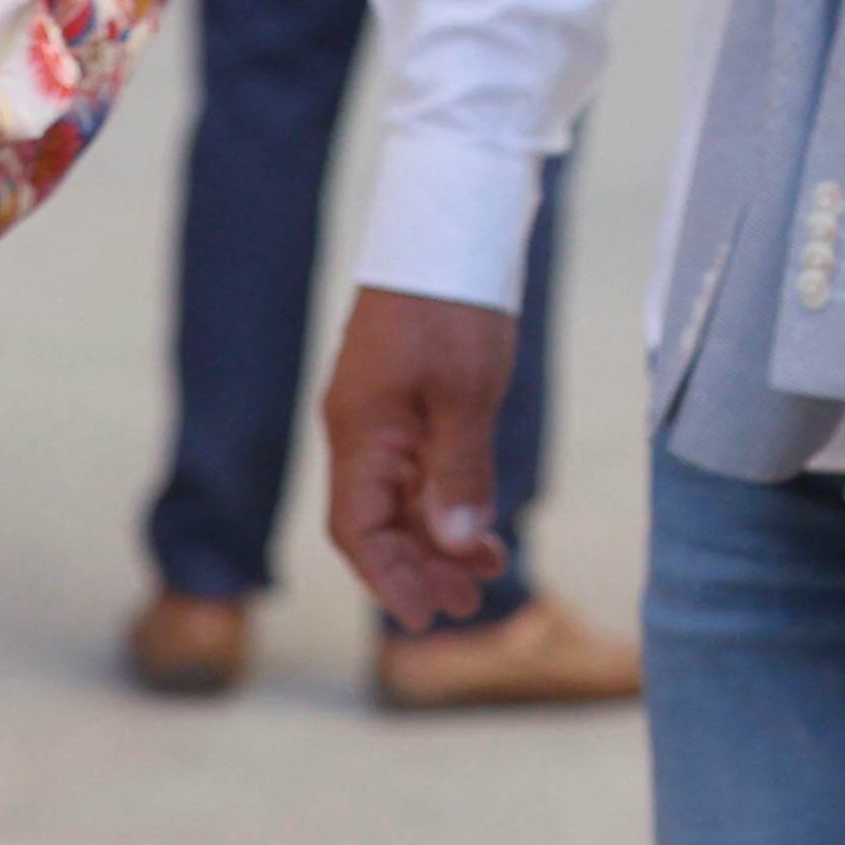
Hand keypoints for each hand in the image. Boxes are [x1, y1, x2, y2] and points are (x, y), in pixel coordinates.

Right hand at [323, 287, 520, 627]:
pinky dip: (447, 501)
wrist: (449, 228)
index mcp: (361, 436)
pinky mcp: (407, 401)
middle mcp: (361, 433)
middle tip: (470, 604)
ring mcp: (382, 417)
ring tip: (486, 573)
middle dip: (419, 570)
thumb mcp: (467, 392)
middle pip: (378, 524)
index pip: (358, 530)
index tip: (428, 616)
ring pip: (402, 500)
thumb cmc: (453, 305)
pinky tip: (480, 523)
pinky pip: (419, 469)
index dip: (390, 579)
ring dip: (437, 541)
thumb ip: (459, 469)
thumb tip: (452, 542)